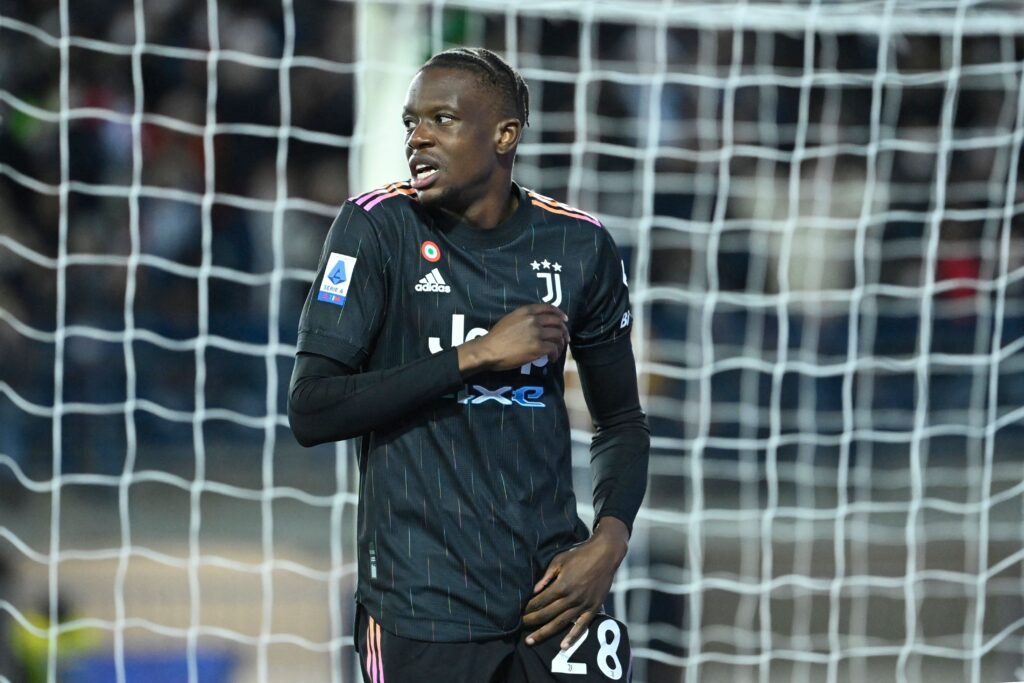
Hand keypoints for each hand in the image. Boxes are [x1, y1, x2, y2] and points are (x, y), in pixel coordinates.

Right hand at [457, 303, 568, 373]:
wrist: (490, 350)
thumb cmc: (496, 336)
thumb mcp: (510, 319)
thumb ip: (524, 318)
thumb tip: (536, 323)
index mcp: (527, 311)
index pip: (549, 308)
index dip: (559, 314)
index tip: (564, 320)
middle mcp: (534, 320)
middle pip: (557, 322)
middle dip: (563, 331)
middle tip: (564, 339)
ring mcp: (537, 333)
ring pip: (558, 336)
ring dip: (560, 344)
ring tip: (557, 351)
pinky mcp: (538, 347)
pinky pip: (553, 349)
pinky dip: (555, 354)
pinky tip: (551, 359)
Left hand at [521, 517, 628, 649]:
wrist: (605, 555)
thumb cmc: (580, 555)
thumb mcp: (559, 560)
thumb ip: (546, 576)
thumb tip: (533, 591)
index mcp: (562, 585)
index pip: (539, 601)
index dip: (527, 608)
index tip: (517, 613)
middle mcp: (571, 598)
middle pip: (546, 614)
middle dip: (531, 621)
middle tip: (518, 627)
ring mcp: (582, 605)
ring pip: (560, 623)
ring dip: (544, 633)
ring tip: (530, 640)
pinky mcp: (593, 608)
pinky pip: (582, 626)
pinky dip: (573, 637)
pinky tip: (563, 646)